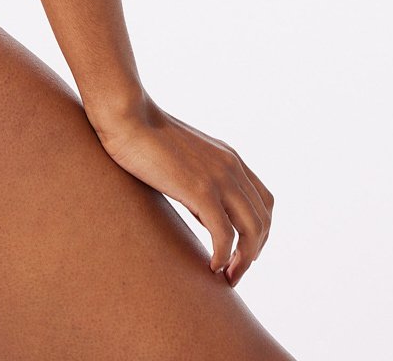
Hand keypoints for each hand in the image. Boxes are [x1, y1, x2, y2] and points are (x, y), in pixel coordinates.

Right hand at [86, 92, 273, 285]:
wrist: (128, 116)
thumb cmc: (145, 136)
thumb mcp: (185, 158)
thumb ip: (202, 183)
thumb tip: (207, 216)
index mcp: (230, 158)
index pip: (264, 202)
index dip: (259, 231)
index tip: (240, 251)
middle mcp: (232, 167)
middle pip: (263, 220)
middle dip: (254, 252)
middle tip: (234, 273)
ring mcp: (219, 178)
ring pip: (253, 230)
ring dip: (244, 260)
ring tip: (227, 276)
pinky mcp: (201, 189)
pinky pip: (225, 234)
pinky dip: (223, 255)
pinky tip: (211, 265)